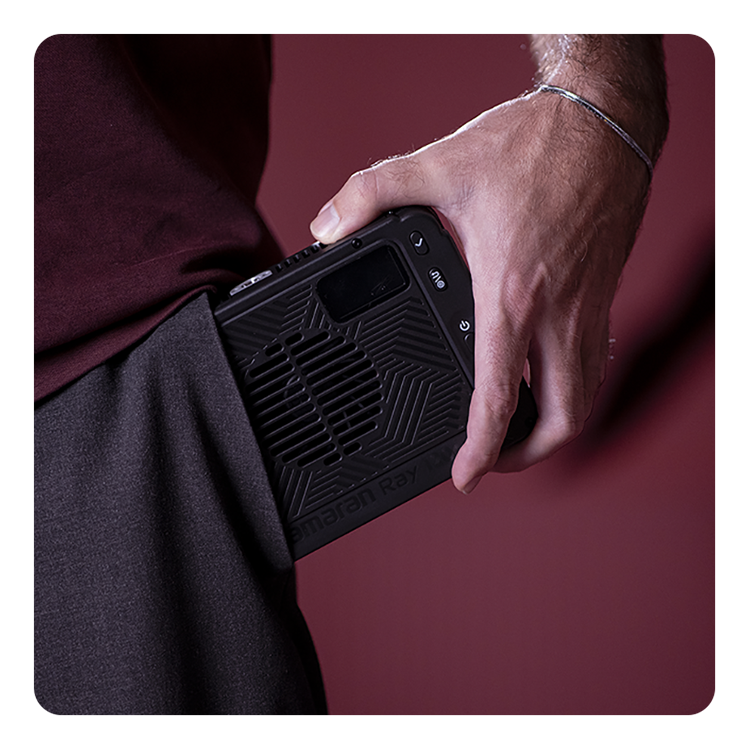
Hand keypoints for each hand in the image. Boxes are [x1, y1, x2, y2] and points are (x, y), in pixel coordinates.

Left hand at [310, 89, 651, 491]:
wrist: (603, 119)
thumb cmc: (532, 144)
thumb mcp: (439, 164)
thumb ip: (371, 193)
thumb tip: (325, 226)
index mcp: (511, 292)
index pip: (498, 397)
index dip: (482, 451)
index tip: (465, 478)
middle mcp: (557, 311)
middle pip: (561, 418)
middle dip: (527, 455)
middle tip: (492, 459)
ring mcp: (588, 305)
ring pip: (584, 396)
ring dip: (554, 427)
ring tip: (515, 432)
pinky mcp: (602, 292)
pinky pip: (593, 361)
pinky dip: (570, 388)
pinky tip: (542, 376)